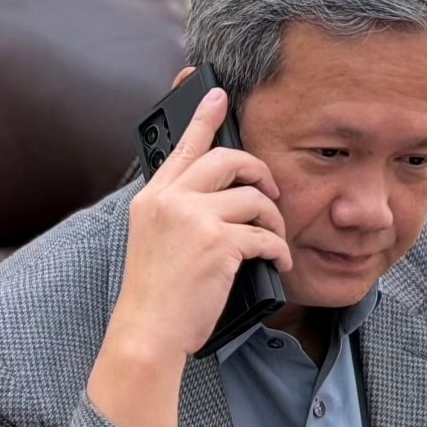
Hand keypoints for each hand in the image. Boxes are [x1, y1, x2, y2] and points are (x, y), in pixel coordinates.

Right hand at [111, 87, 291, 359]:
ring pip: (254, 197)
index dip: (203, 117)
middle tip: (270, 190)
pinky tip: (278, 262)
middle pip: (227, 159)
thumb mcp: (155, 241)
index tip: (217, 94)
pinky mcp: (218, 243)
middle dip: (259, 171)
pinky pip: (264, 235)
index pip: (182, 147)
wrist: (147, 332)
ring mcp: (194, 219)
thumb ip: (178, 212)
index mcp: (152, 197)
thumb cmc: (156, 295)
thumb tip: (221, 199)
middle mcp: (170, 200)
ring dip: (274, 219)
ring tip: (275, 240)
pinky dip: (278, 250)